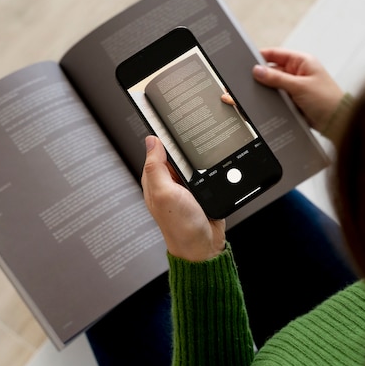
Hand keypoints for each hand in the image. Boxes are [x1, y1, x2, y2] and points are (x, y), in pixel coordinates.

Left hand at [141, 135, 225, 261]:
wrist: (205, 247)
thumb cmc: (181, 227)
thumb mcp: (164, 194)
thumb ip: (155, 168)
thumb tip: (152, 141)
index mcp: (155, 180)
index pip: (155, 150)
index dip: (161, 135)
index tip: (167, 118)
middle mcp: (168, 182)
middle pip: (175, 153)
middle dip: (182, 143)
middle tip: (192, 130)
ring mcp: (185, 186)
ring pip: (191, 161)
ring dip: (198, 156)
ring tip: (204, 146)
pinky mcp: (201, 190)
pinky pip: (204, 172)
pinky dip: (209, 167)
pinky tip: (212, 163)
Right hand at [253, 48, 343, 132]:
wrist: (336, 122)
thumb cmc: (327, 100)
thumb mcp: (299, 86)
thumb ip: (276, 78)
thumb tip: (258, 71)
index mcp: (302, 61)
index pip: (276, 54)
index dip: (261, 56)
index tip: (247, 62)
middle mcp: (298, 72)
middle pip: (273, 70)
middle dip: (262, 76)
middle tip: (249, 82)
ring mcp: (295, 86)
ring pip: (274, 85)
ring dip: (267, 89)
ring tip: (257, 93)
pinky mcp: (294, 100)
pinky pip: (278, 97)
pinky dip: (272, 99)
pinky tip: (265, 102)